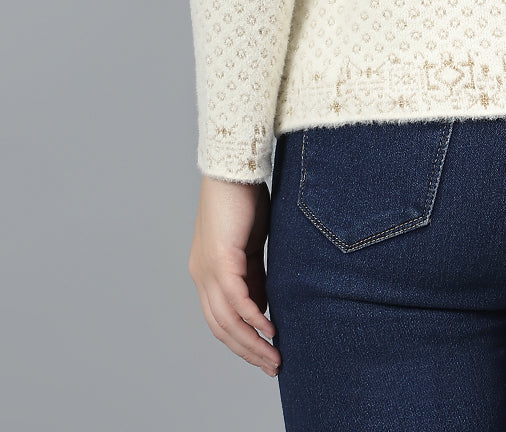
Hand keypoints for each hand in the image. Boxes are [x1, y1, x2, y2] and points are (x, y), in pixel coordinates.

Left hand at [188, 174, 280, 377]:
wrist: (233, 168)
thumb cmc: (243, 200)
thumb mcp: (251, 245)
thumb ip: (254, 274)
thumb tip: (262, 305)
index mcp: (207, 272)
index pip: (221, 318)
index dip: (242, 340)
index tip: (265, 353)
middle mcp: (202, 275)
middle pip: (221, 327)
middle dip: (247, 350)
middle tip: (272, 366)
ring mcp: (209, 270)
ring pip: (227, 320)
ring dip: (252, 342)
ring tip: (274, 356)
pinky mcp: (221, 260)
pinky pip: (237, 300)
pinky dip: (253, 318)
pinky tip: (269, 329)